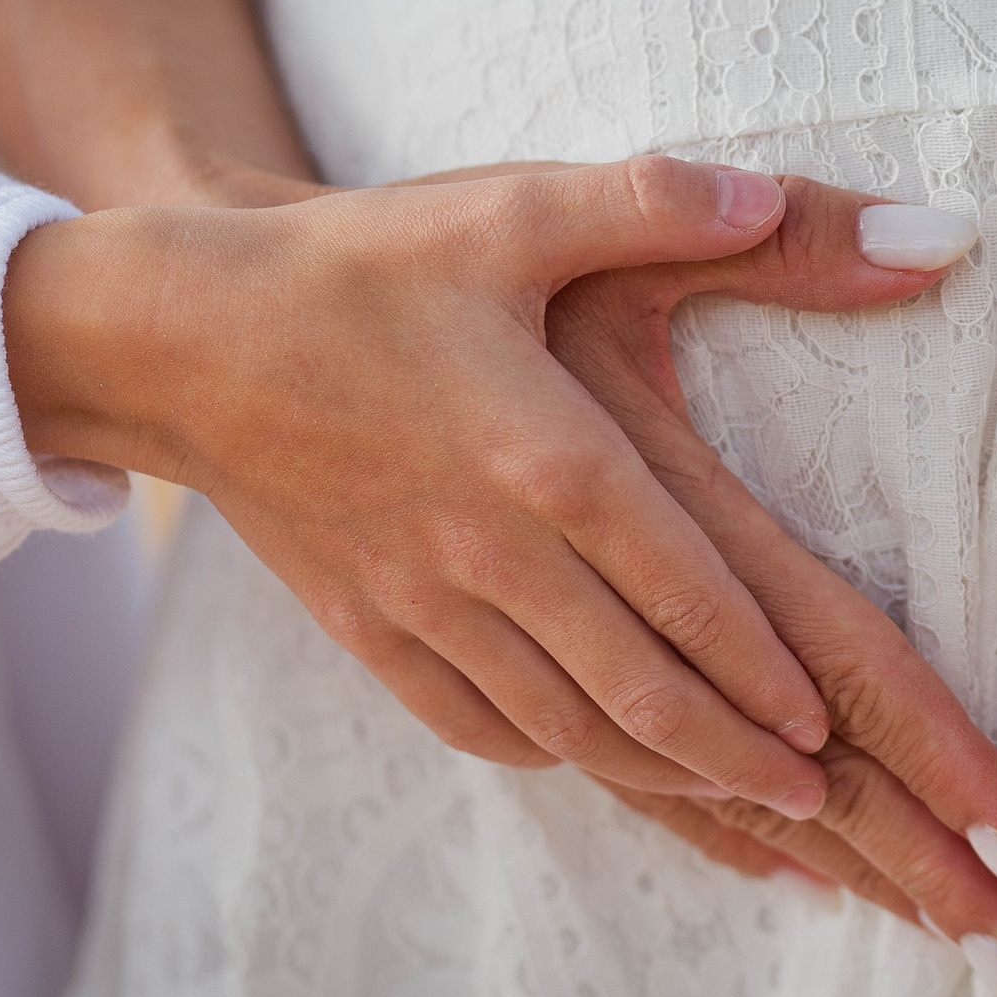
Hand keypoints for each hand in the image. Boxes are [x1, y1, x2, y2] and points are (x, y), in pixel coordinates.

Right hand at [5, 157, 868, 814]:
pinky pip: (469, 720)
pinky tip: (584, 755)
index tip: (828, 723)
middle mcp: (490, 553)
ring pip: (561, 723)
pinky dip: (545, 750)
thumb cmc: (351, 263)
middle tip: (814, 798)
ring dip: (658, 769)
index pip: (686, 593)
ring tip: (734, 800)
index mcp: (548, 459)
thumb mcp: (511, 209)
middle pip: (637, 689)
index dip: (763, 668)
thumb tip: (771, 196)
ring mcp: (420, 601)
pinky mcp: (363, 621)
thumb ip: (656, 201)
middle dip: (736, 753)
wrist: (167, 332)